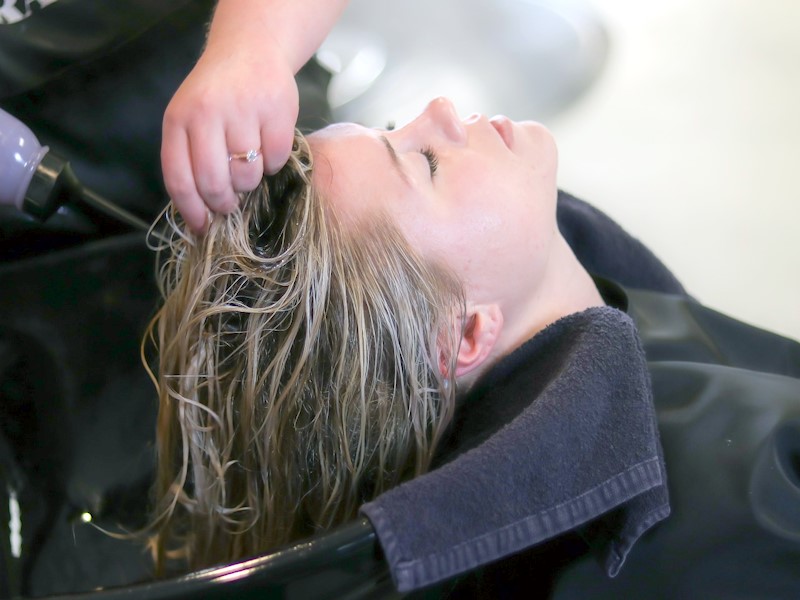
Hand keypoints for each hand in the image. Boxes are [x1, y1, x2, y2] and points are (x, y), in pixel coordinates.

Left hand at [161, 38, 298, 232]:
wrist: (250, 48)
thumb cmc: (217, 96)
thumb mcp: (190, 120)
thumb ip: (190, 159)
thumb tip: (201, 217)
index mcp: (178, 120)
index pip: (179, 179)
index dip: (192, 211)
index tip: (203, 228)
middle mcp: (207, 113)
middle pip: (214, 183)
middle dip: (225, 202)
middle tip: (231, 202)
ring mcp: (243, 109)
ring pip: (248, 174)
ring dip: (251, 180)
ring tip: (249, 163)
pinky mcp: (277, 109)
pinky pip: (277, 159)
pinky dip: (275, 162)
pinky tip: (268, 146)